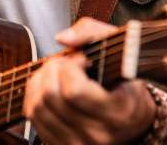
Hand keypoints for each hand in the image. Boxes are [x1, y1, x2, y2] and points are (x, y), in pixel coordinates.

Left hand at [23, 17, 155, 144]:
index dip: (72, 65)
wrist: (134, 120)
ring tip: (56, 72)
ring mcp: (77, 144)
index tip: (83, 59)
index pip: (74, 91)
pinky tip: (49, 84)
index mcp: (117, 113)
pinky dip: (34, 94)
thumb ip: (92, 32)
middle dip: (52, 68)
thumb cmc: (125, 79)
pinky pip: (33, 116)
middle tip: (66, 62)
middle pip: (51, 96)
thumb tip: (62, 38)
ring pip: (37, 107)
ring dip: (40, 80)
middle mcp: (96, 135)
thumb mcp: (121, 49)